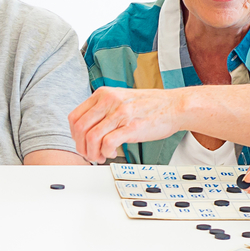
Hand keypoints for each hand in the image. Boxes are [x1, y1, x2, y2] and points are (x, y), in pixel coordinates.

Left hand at [67, 87, 184, 162]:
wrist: (175, 106)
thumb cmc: (150, 106)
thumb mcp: (120, 100)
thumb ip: (103, 110)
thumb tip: (88, 130)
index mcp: (103, 94)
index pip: (74, 117)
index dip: (74, 135)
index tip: (81, 143)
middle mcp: (109, 101)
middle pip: (80, 129)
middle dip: (81, 147)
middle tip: (89, 154)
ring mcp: (120, 113)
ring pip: (91, 138)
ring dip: (92, 153)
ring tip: (100, 156)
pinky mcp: (131, 127)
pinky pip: (107, 143)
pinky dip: (105, 153)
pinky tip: (112, 153)